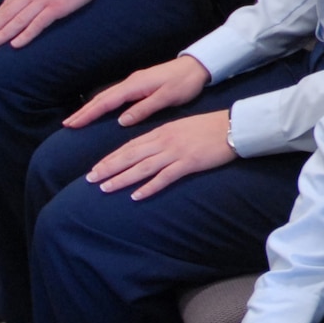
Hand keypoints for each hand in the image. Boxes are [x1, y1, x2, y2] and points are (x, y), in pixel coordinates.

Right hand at [69, 55, 212, 128]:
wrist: (197, 66)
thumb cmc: (184, 82)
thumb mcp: (167, 98)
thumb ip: (144, 109)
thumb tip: (121, 121)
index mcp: (135, 86)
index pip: (106, 102)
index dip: (88, 114)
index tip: (73, 124)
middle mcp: (131, 82)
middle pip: (102, 98)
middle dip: (84, 111)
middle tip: (67, 124)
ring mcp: (134, 82)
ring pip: (107, 96)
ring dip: (91, 108)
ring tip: (77, 119)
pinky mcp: (139, 84)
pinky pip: (115, 96)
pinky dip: (103, 104)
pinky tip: (99, 110)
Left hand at [87, 110, 235, 199]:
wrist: (233, 126)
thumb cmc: (209, 127)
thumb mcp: (181, 127)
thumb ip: (164, 137)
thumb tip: (149, 148)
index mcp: (162, 131)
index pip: (130, 146)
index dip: (111, 157)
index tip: (96, 167)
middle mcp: (164, 141)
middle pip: (130, 156)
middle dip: (108, 167)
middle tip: (90, 179)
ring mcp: (176, 152)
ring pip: (142, 167)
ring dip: (122, 178)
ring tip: (105, 188)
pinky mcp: (188, 163)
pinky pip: (165, 177)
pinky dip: (149, 187)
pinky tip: (136, 196)